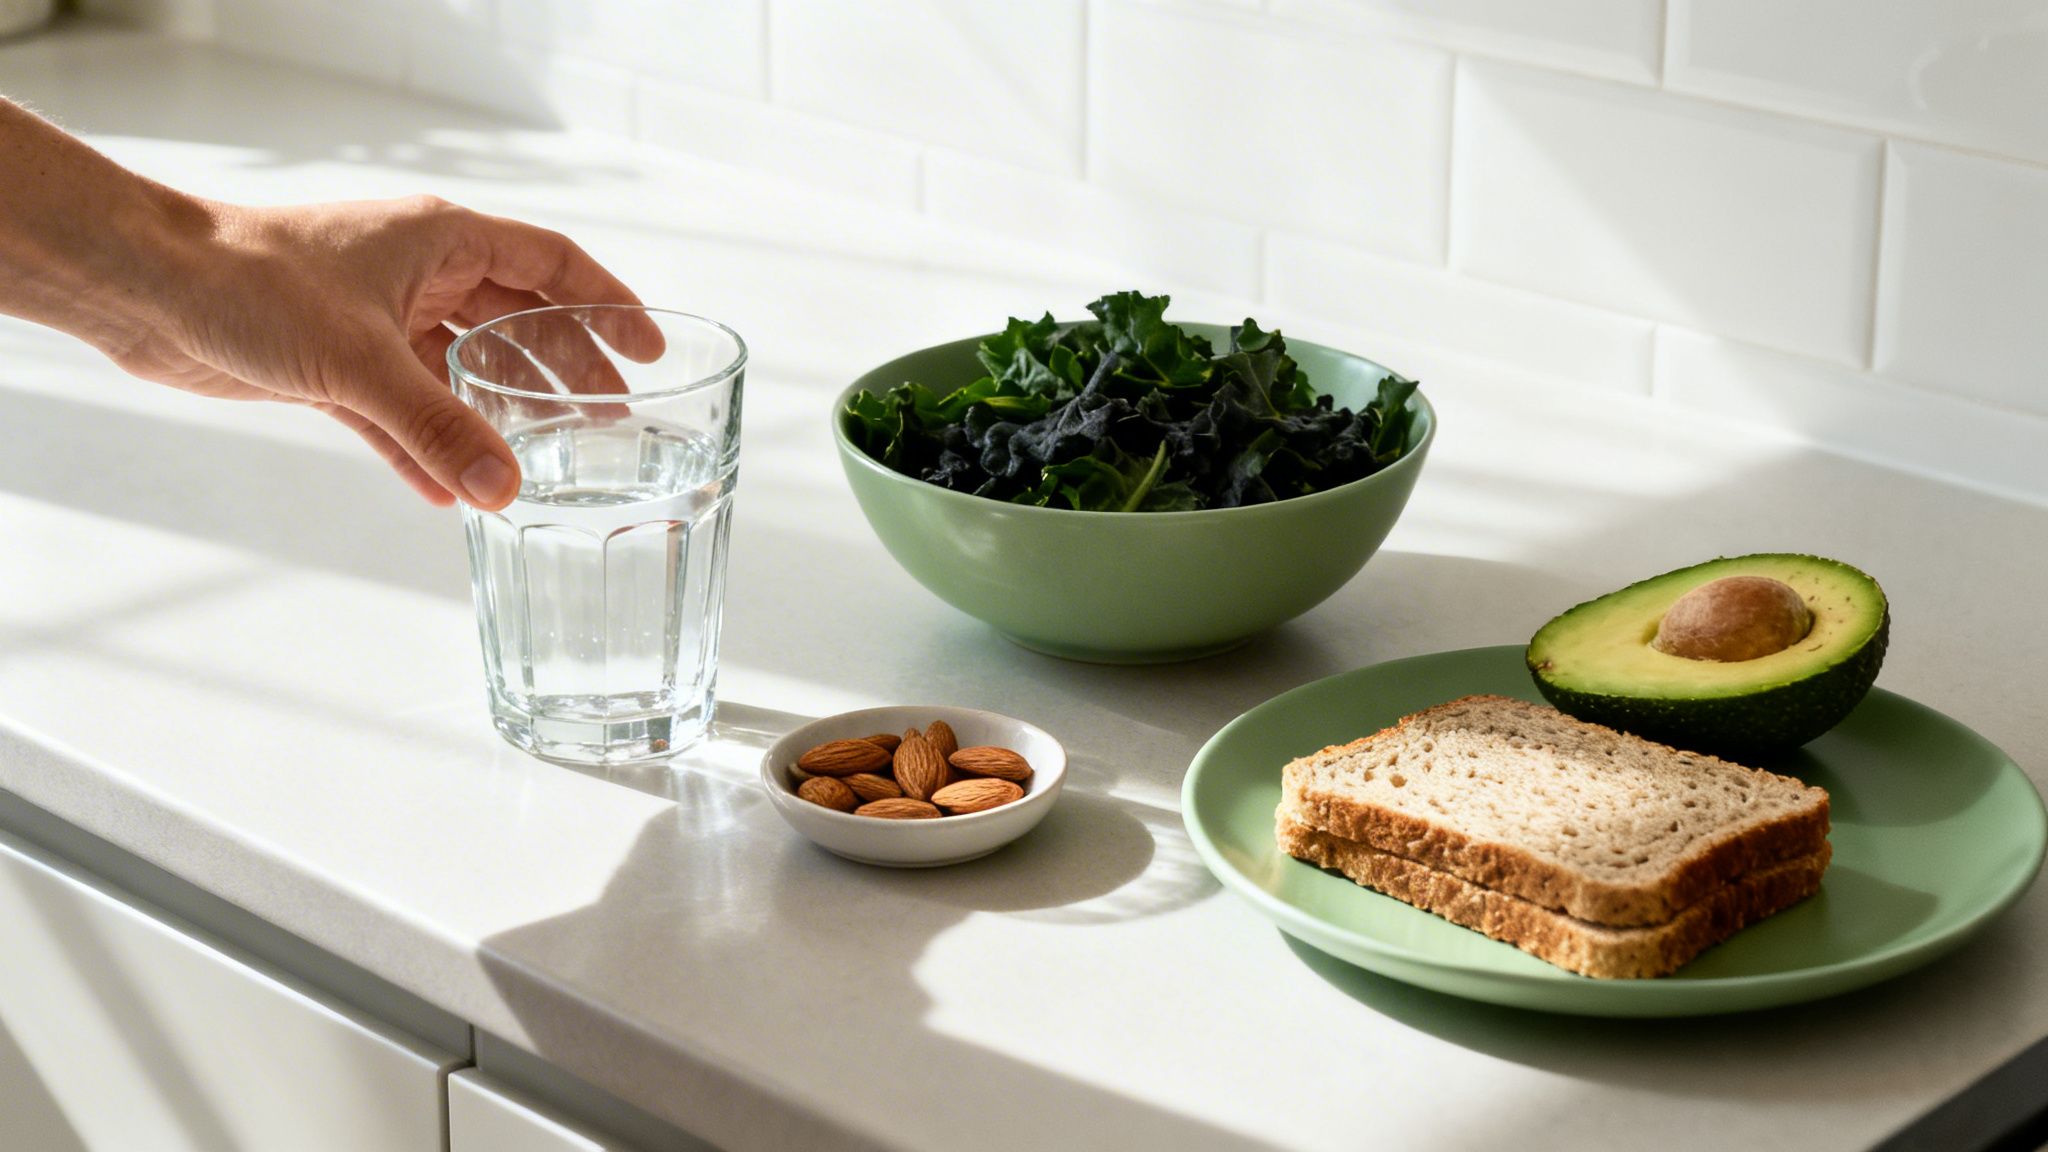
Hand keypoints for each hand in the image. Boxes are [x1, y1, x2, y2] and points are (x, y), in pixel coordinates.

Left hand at [114, 194, 643, 508]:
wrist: (147, 287)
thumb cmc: (247, 281)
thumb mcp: (361, 360)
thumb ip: (438, 428)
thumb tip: (502, 488)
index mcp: (441, 239)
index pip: (552, 262)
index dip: (607, 303)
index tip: (648, 348)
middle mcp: (417, 272)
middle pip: (518, 317)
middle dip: (567, 367)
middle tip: (611, 418)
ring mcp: (378, 316)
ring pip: (464, 365)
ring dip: (504, 410)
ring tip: (551, 455)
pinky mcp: (336, 363)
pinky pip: (405, 410)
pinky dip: (430, 445)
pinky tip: (454, 489)